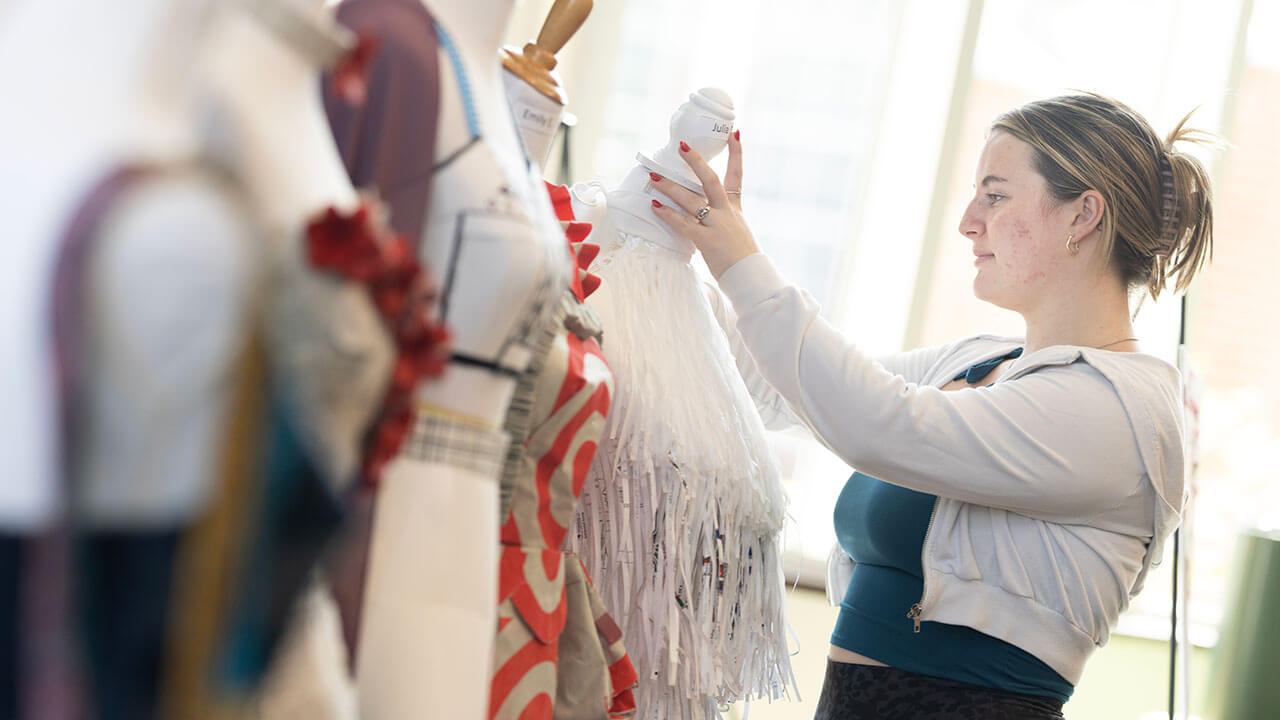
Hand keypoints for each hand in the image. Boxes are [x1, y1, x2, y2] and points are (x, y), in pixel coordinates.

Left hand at [649, 131, 760, 278]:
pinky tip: (655, 206)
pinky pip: (684, 224)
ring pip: (691, 199)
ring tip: (653, 178)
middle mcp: (726, 212)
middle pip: (710, 179)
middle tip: (681, 146)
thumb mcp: (737, 232)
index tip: (733, 133)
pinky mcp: (706, 240)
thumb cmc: (742, 259)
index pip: (737, 174)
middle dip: (695, 161)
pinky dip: (668, 214)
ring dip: (670, 187)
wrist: (751, 277)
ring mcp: (717, 225)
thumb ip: (721, 220)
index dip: (736, 153)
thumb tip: (703, 216)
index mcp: (735, 208)